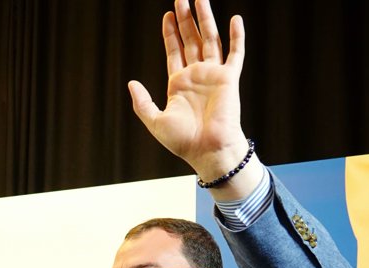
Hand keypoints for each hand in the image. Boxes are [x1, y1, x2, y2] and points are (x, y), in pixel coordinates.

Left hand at [128, 2, 259, 198]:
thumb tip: (131, 83)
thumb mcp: (155, 121)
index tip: (167, 15)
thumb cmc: (183, 141)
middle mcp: (196, 76)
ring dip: (205, 20)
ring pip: (210, 40)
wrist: (208, 150)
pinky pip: (235, 53)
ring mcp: (213, 75)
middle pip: (190, 40)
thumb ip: (142, 102)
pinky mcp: (229, 78)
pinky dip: (236, 37)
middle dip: (185, 20)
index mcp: (178, 84)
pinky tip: (235, 19)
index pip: (174, 51)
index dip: (170, 34)